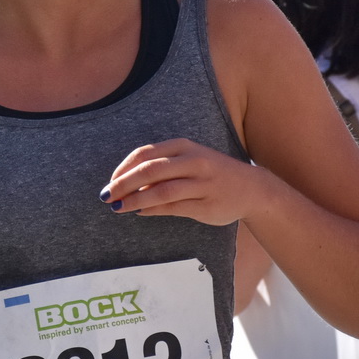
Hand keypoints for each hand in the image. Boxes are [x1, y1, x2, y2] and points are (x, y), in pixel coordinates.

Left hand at [102, 138, 264, 225]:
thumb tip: (126, 184)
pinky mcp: (207, 205)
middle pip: (150, 171)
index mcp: (184, 146)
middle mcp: (194, 161)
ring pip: (162, 191)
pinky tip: (140, 213)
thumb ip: (160, 168)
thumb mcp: (187, 160)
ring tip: (118, 208)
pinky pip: (174, 208)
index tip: (110, 181)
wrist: (252, 188)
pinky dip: (153, 210)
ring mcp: (202, 184)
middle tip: (106, 196)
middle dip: (124, 184)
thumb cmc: (211, 172)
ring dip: (135, 200)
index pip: (145, 153)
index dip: (123, 168)